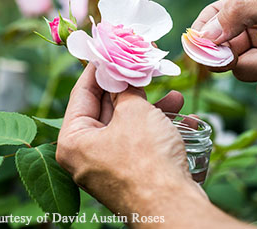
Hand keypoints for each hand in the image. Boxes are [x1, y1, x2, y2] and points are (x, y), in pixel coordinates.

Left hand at [56, 64, 205, 220]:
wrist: (172, 206)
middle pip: (106, 110)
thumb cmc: (146, 160)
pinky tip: (183, 119)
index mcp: (73, 141)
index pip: (82, 93)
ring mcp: (108, 167)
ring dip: (152, 109)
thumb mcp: (135, 112)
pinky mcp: (131, 175)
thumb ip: (127, 90)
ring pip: (128, 127)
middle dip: (131, 89)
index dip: (98, 69)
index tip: (110, 51)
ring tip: (174, 95)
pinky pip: (140, 143)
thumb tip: (125, 75)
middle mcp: (86, 156)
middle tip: (142, 67)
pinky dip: (158, 129)